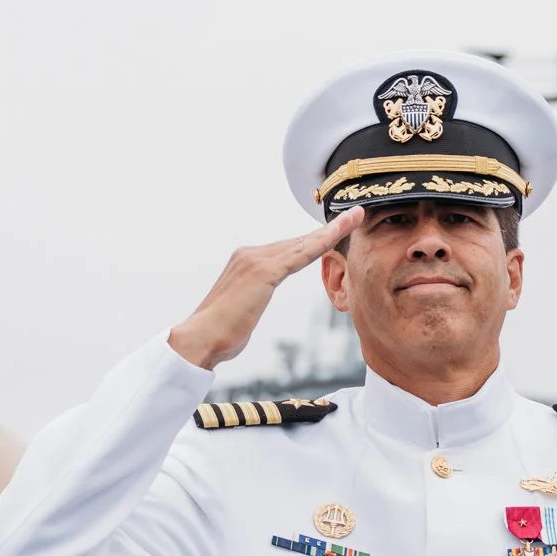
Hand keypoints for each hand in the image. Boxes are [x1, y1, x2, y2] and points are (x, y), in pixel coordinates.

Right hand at [168, 207, 362, 369]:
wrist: (200, 338)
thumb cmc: (218, 335)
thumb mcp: (239, 312)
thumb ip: (249, 302)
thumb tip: (247, 310)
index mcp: (244, 262)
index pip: (286, 249)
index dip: (310, 241)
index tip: (331, 232)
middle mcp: (250, 254)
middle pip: (297, 241)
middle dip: (327, 230)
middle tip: (354, 216)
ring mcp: (256, 260)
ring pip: (303, 243)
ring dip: (332, 229)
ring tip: (356, 217)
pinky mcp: (264, 271)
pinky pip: (301, 253)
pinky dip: (322, 241)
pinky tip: (340, 231)